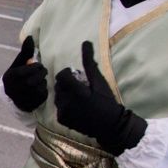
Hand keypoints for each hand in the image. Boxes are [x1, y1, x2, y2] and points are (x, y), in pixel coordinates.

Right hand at [2, 36, 47, 111]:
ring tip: (38, 81)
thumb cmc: (17, 76)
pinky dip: (44, 91)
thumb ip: (25, 52)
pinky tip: (38, 90)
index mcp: (10, 76)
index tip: (36, 66)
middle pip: (36, 78)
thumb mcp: (18, 64)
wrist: (12, 97)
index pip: (31, 68)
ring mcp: (22, 98)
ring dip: (42, 82)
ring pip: (41, 86)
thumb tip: (30, 37)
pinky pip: (43, 95)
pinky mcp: (29, 105)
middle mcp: (14, 88)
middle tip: (41, 72)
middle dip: (41, 73)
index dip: (37, 66)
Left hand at [53, 41, 146, 155]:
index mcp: (76, 91)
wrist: (110, 125)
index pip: (61, 75)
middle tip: (80, 88)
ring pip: (57, 96)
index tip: (78, 77)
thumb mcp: (99, 80)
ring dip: (65, 94)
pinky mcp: (62, 119)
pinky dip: (65, 105)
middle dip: (67, 84)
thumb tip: (85, 42)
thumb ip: (89, 62)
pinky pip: (58, 107)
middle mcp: (66, 102)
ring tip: (78, 98)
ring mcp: (63, 112)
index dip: (69, 74)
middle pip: (58, 85)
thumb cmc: (106, 100)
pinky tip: (76, 107)